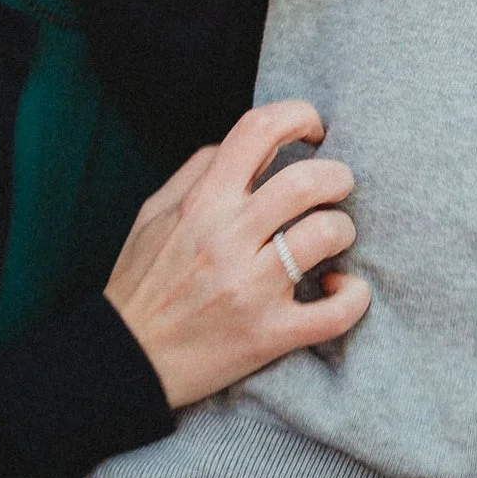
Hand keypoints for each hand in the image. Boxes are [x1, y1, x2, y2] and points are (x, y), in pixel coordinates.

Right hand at [104, 100, 368, 407]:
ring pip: (328, 234)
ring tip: (332, 239)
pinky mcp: (270, 334)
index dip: (298, 115)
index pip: (258, 129)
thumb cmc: (142, 283)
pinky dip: (354, 296)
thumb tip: (249, 145)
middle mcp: (227, 239)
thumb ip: (198, 171)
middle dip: (338, 176)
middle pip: (309, 180)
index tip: (313, 129)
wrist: (122, 362)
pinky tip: (341, 288)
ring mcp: (251, 288)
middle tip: (336, 188)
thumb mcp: (153, 214)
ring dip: (343, 230)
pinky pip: (336, 312)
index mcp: (201, 203)